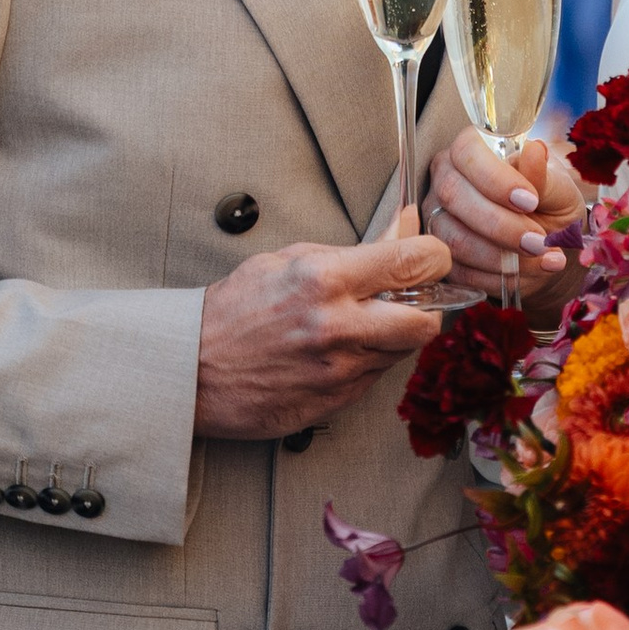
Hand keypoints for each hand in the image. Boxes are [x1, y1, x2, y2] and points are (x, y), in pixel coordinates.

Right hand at [195, 228, 449, 436]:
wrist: (191, 369)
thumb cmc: (235, 310)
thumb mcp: (289, 260)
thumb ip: (354, 248)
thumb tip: (407, 227)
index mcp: (324, 280)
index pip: (414, 263)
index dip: (437, 257)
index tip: (433, 258)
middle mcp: (336, 327)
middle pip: (427, 322)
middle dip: (428, 310)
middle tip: (412, 302)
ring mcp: (337, 370)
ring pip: (401, 353)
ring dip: (393, 338)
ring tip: (358, 326)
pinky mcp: (334, 401)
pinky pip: (374, 378)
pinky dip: (367, 363)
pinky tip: (337, 353)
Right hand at [424, 126, 585, 290]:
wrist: (549, 242)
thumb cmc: (550, 203)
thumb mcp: (558, 187)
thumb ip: (543, 175)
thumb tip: (535, 150)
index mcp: (471, 149)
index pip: (467, 152)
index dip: (495, 179)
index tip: (530, 200)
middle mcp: (446, 179)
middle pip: (453, 196)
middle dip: (501, 225)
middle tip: (539, 241)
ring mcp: (438, 218)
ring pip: (455, 239)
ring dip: (502, 257)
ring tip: (541, 257)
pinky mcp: (442, 255)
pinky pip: (460, 270)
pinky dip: (498, 276)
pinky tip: (528, 272)